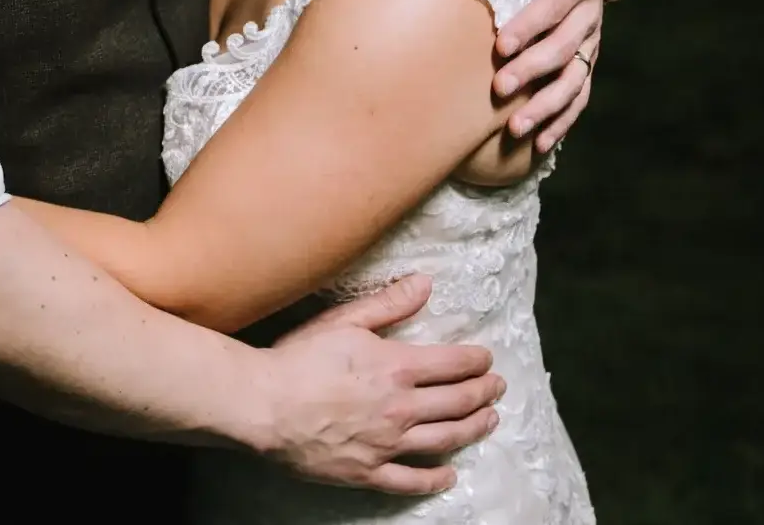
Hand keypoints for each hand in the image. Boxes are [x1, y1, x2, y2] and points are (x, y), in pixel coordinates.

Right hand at [259, 275, 501, 494]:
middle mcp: (401, 408)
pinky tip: (450, 475)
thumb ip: (389, 303)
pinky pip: (411, 480)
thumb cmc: (300, 357)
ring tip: (489, 421)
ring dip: (473, 429)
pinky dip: (435, 479)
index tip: (488, 359)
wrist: (265, 405)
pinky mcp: (368, 472)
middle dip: (483, 393)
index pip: (451, 364)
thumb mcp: (345, 320)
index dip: (475, 361)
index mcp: (396, 368)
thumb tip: (426, 283)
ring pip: (444, 440)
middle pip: (456, 402)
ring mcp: (387, 445)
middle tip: (498, 388)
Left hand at [493, 0, 605, 151]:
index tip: (501, 45)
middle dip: (531, 71)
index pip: (551, 7)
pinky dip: (562, 121)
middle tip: (500, 88)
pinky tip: (541, 143)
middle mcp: (586, 17)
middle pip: (563, 49)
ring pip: (573, 80)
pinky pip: (579, 96)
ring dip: (546, 107)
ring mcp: (590, 44)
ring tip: (516, 128)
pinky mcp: (587, 62)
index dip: (529, 26)